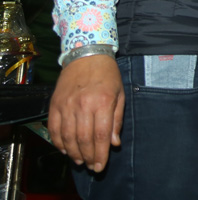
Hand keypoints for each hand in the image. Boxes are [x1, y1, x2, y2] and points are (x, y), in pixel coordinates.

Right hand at [48, 54, 123, 172]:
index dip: (101, 154)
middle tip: (92, 166)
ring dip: (73, 152)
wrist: (86, 55)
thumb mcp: (120, 94)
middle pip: (83, 139)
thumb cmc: (107, 75)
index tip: (101, 166)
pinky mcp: (54, 104)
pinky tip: (65, 149)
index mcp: (103, 102)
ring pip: (67, 136)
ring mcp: (66, 105)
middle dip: (88, 156)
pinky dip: (58, 142)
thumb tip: (114, 143)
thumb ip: (116, 120)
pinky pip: (54, 128)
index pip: (101, 135)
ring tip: (80, 160)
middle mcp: (83, 105)